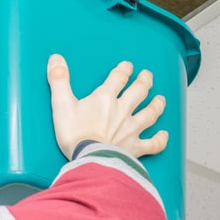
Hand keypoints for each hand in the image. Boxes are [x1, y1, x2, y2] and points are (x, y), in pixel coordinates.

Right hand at [47, 54, 168, 159]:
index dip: (124, 69)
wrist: (89, 160)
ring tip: (160, 99)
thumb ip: (59, 80)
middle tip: (147, 76)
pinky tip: (164, 136)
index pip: (118, 78)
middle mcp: (122, 111)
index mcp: (105, 99)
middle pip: (139, 91)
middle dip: (144, 81)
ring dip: (157, 105)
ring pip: (150, 113)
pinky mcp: (135, 148)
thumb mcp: (61, 105)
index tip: (127, 66)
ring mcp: (131, 129)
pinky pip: (153, 143)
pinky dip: (160, 139)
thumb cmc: (75, 136)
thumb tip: (56, 59)